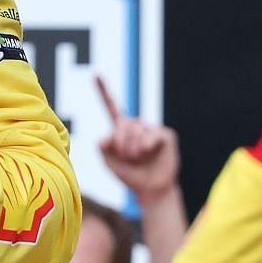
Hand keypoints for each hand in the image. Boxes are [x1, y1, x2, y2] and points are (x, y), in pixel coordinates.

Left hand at [94, 75, 179, 201]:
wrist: (150, 188)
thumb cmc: (129, 174)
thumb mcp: (109, 162)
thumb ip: (102, 148)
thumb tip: (105, 137)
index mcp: (120, 129)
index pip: (111, 106)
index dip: (104, 90)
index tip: (96, 74)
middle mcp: (135, 125)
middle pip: (122, 123)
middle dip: (121, 143)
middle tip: (126, 157)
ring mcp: (151, 129)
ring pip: (136, 129)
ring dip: (133, 148)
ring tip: (138, 158)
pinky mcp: (165, 135)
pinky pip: (152, 135)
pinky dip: (147, 145)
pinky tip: (148, 152)